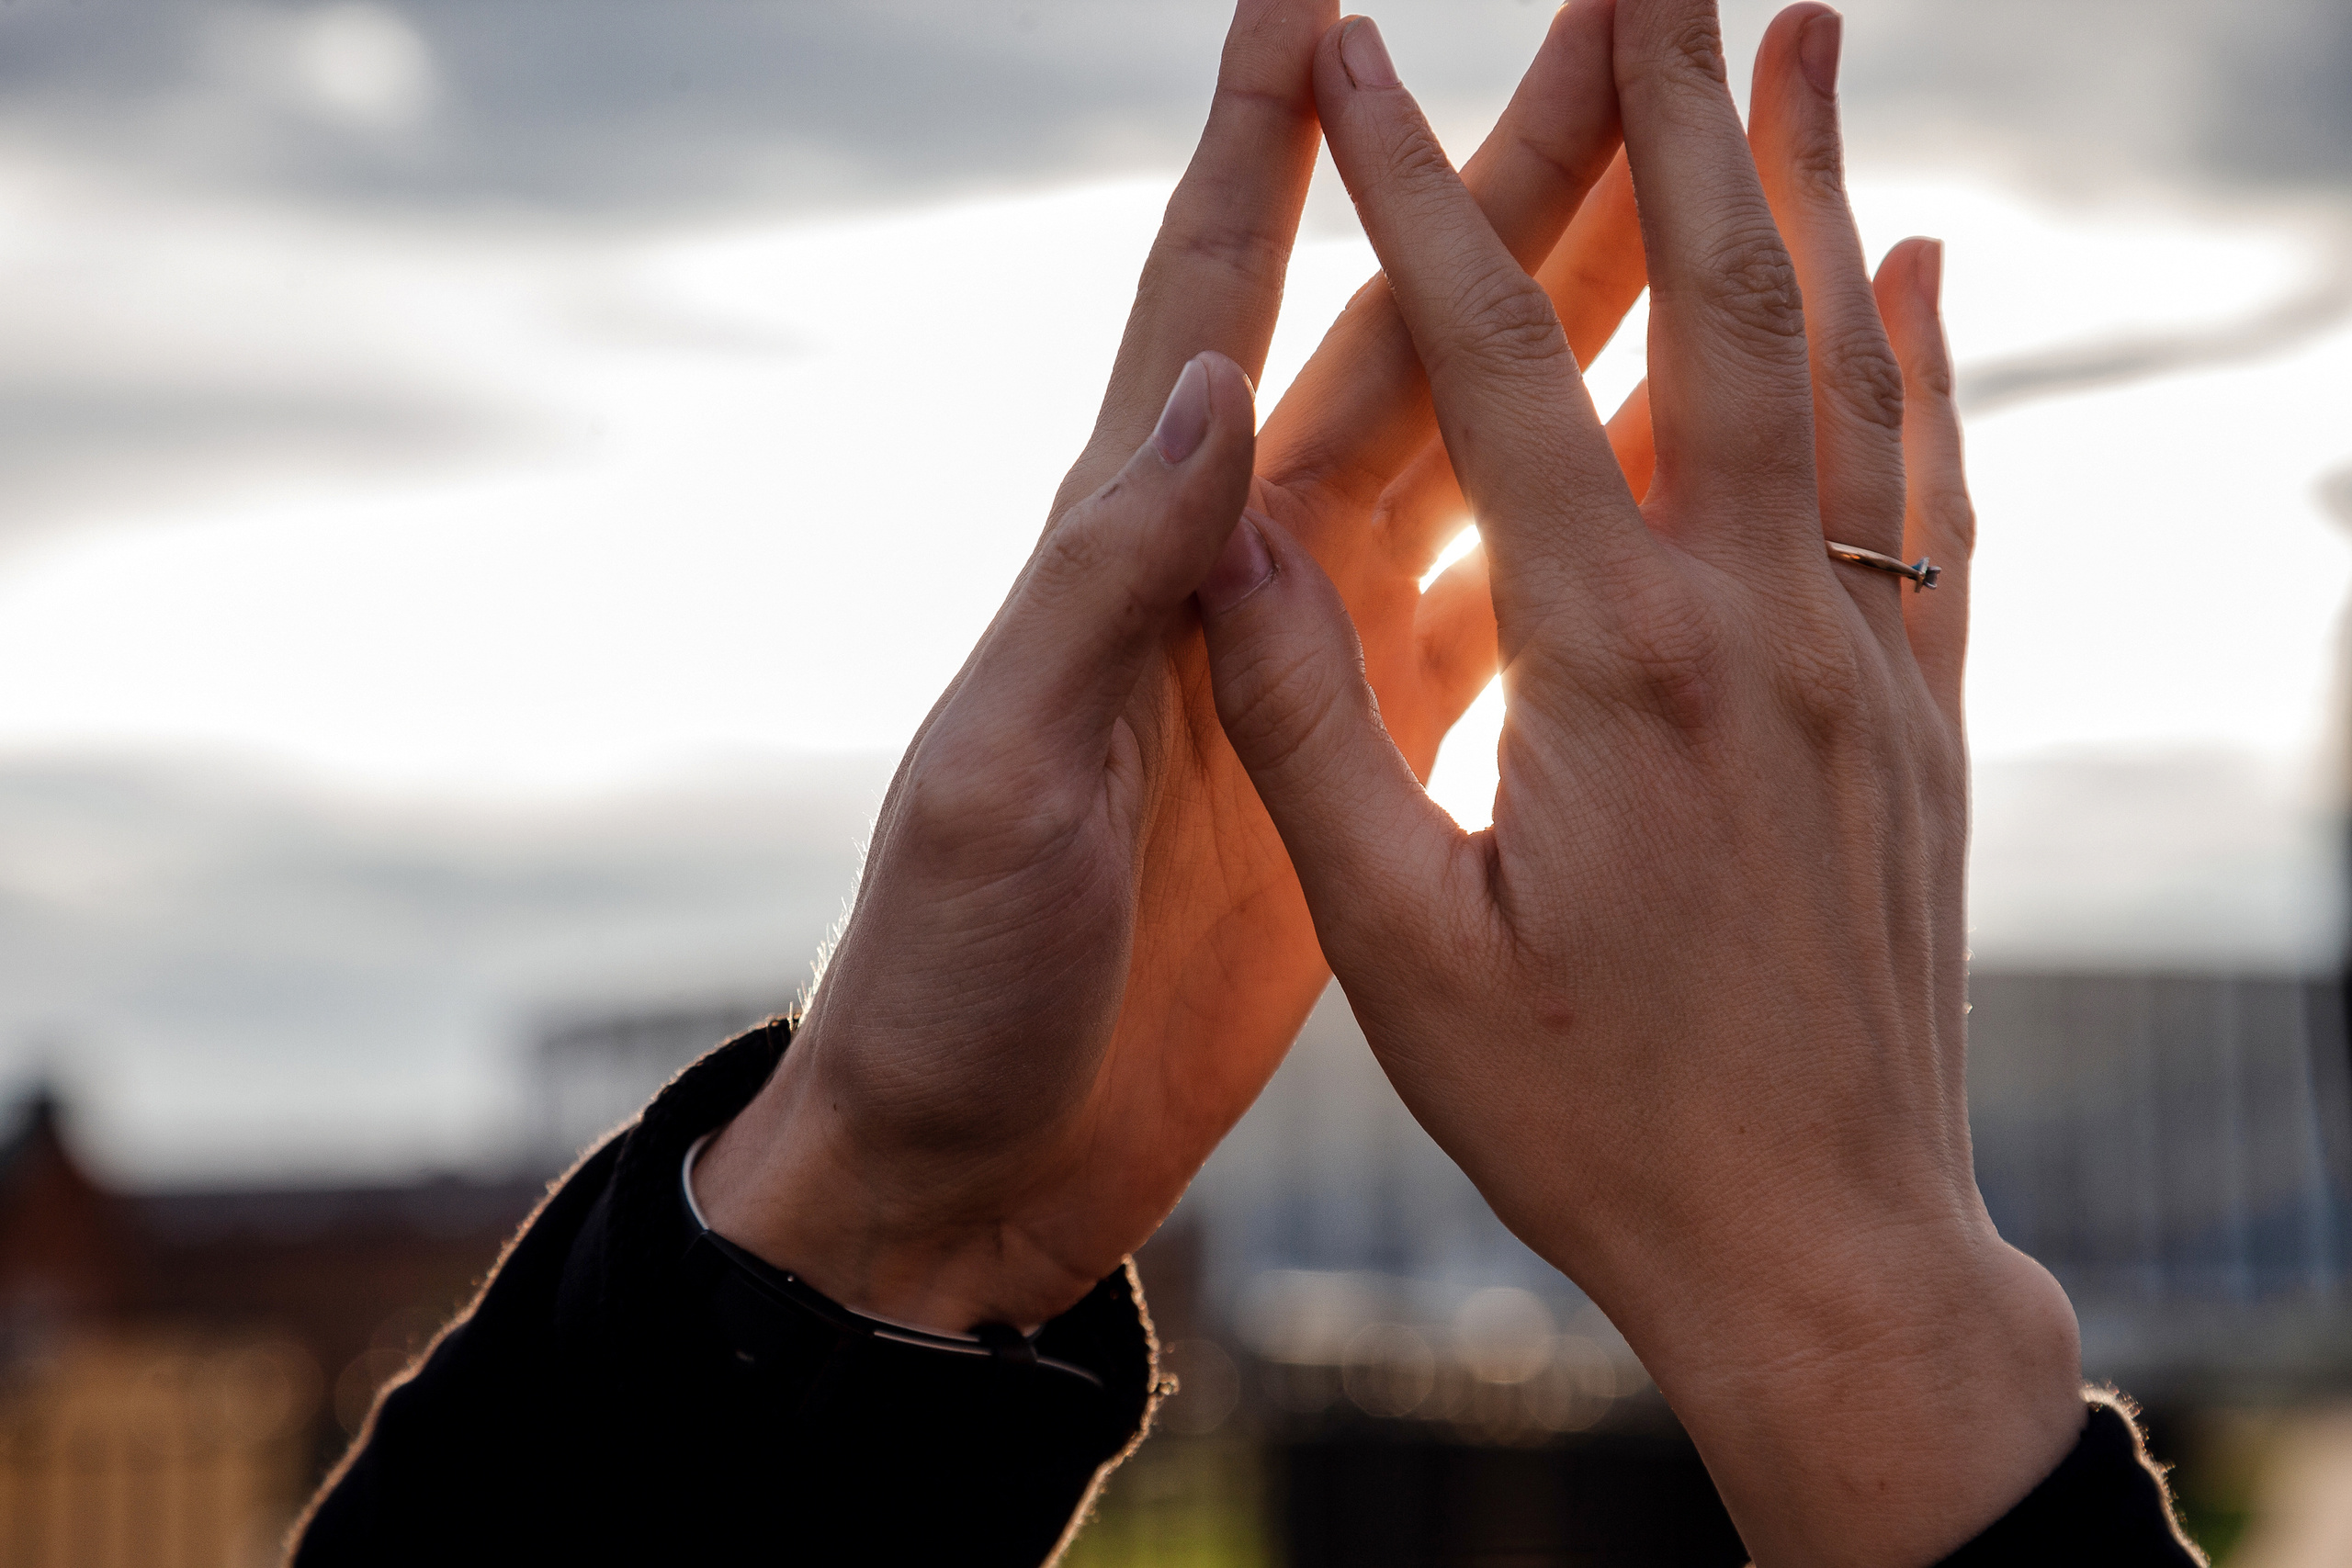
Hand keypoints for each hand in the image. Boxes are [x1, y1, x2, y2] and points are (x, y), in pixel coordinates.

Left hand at [696, 0, 1645, 1331]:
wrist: (978, 1156)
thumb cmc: (952, 978)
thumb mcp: (1004, 774)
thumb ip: (1100, 584)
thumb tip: (1214, 377)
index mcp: (1126, 553)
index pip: (1206, 296)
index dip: (1263, 138)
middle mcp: (1228, 575)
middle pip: (1389, 335)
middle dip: (1496, 179)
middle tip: (1613, 37)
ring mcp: (1311, 665)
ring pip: (1470, 449)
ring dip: (1569, 321)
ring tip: (1691, 201)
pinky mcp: (1364, 764)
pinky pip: (1495, 602)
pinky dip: (1575, 521)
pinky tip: (1660, 459)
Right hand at [1200, 6, 2082, 1564]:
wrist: (1822, 1249)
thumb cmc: (1587, 1118)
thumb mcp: (1400, 944)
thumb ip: (1310, 719)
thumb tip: (1228, 529)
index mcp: (1608, 666)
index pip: (1497, 366)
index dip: (1416, 194)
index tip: (1361, 53)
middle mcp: (1759, 626)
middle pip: (1720, 303)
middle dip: (1669, 104)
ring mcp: (1864, 663)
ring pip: (1850, 367)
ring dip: (1819, 181)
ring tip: (1804, 28)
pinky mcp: (1921, 718)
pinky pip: (1935, 493)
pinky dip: (1924, 363)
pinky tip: (1919, 273)